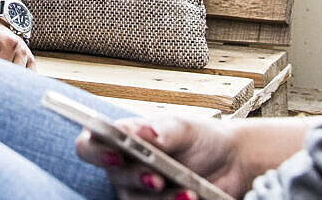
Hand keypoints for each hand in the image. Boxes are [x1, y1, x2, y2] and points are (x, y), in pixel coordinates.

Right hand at [81, 116, 246, 198]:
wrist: (231, 162)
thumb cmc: (200, 139)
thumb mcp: (184, 128)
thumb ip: (162, 130)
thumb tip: (141, 131)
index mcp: (123, 140)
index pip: (90, 146)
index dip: (96, 152)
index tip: (116, 155)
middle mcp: (125, 169)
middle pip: (115, 178)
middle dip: (136, 179)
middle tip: (157, 178)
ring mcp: (139, 193)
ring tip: (189, 193)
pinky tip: (192, 198)